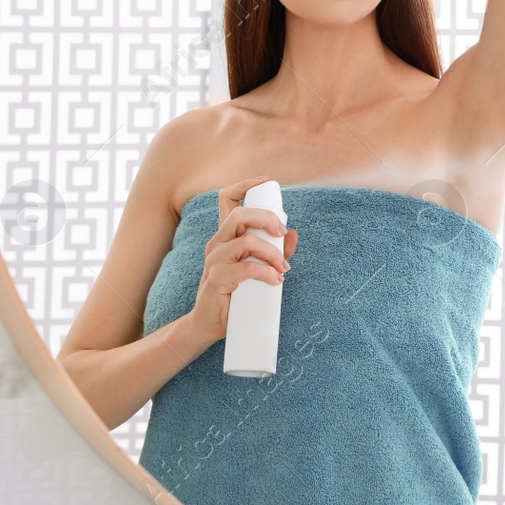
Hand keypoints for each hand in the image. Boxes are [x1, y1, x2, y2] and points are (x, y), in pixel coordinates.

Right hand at [184, 176, 298, 345]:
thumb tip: (294, 234)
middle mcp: (217, 243)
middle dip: (267, 218)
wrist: (210, 324)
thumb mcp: (258, 268)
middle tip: (282, 233)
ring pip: (247, 241)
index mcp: (226, 236)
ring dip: (272, 254)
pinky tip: (275, 281)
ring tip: (283, 270)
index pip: (227, 199)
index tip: (266, 181)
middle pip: (240, 215)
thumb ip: (276, 251)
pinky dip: (265, 272)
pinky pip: (245, 268)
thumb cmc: (235, 293)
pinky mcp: (216, 279)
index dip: (245, 185)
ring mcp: (215, 260)